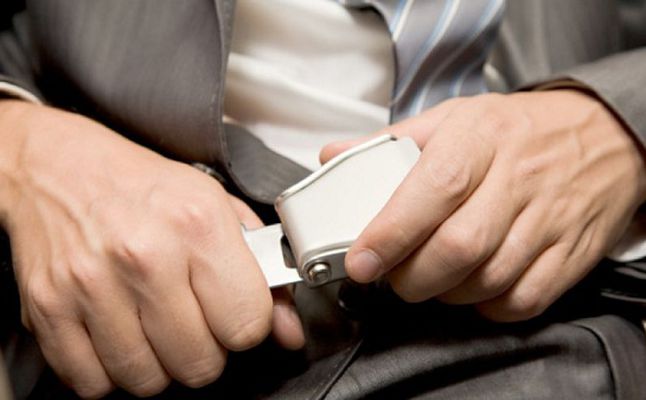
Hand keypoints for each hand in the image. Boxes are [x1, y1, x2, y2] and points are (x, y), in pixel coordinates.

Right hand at [0, 101, 303, 397]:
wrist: (56, 167)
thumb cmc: (140, 186)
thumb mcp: (215, 207)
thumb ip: (260, 270)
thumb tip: (287, 331)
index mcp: (198, 224)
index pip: (247, 324)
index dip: (247, 327)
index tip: (235, 316)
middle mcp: (146, 256)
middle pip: (200, 362)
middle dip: (205, 350)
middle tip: (193, 322)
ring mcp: (92, 284)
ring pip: (147, 380)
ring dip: (158, 364)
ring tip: (153, 328)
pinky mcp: (48, 307)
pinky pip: (91, 382)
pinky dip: (108, 372)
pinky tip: (116, 337)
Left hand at [321, 90, 645, 320]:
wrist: (603, 134)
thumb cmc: (516, 129)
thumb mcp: (454, 117)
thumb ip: (391, 142)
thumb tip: (332, 156)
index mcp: (479, 139)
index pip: (433, 191)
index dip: (392, 233)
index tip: (361, 262)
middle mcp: (517, 179)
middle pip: (459, 247)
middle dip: (411, 277)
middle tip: (392, 275)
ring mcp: (548, 219)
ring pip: (489, 279)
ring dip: (447, 293)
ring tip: (430, 278)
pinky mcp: (571, 252)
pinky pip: (525, 298)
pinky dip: (489, 307)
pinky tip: (473, 289)